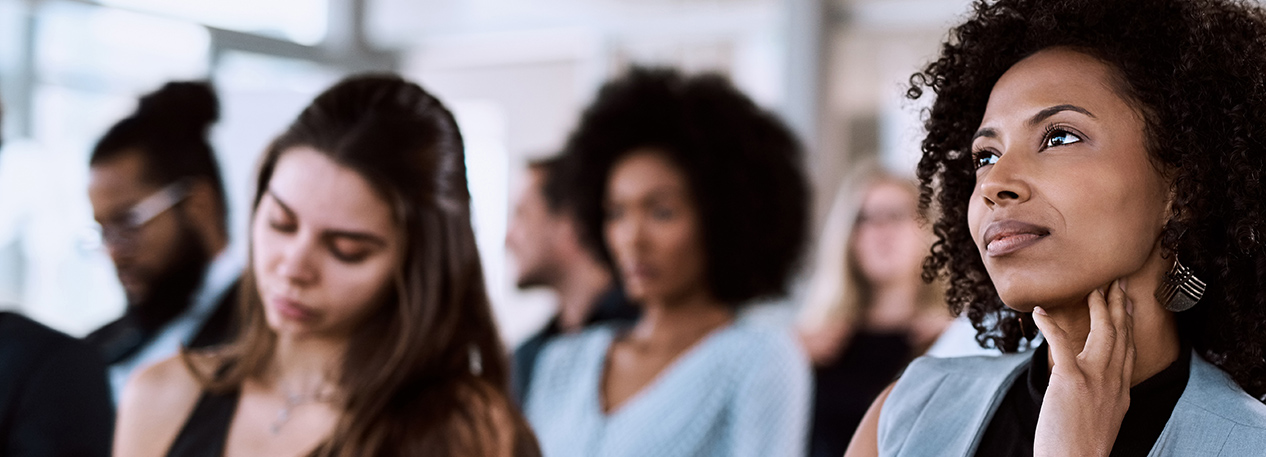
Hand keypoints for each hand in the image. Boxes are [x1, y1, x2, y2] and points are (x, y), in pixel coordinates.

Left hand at [1030, 279, 1135, 456]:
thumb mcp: (1100, 419)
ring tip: (1091, 288)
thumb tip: (1089, 384)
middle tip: (1115, 282)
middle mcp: (1113, 382)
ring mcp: (1094, 380)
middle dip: (1119, 305)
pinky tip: (1040, 312)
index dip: (1128, 324)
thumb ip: (1100, 396)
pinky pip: (1061, 343)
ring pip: (1103, 332)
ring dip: (1098, 306)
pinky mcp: (1071, 381)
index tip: (1126, 303)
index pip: (1128, 349)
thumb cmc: (1079, 448)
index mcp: (1121, 392)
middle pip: (1121, 334)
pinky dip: (1049, 325)